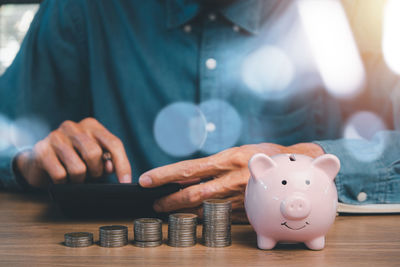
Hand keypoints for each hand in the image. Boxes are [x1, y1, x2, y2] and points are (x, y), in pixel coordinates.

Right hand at [15, 117, 131, 187]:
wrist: (39, 162)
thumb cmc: (73, 159)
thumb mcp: (94, 159)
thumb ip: (107, 161)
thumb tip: (110, 167)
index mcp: (91, 125)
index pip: (113, 144)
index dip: (122, 165)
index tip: (125, 182)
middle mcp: (73, 126)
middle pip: (94, 154)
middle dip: (96, 171)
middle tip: (90, 175)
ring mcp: (55, 136)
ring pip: (78, 167)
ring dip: (79, 179)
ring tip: (74, 177)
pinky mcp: (41, 150)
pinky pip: (60, 175)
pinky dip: (63, 183)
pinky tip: (61, 179)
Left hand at [139, 143, 323, 222]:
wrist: (296, 165)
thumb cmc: (263, 154)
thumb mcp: (238, 151)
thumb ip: (214, 164)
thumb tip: (188, 174)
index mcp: (229, 159)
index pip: (189, 169)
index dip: (165, 175)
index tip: (146, 180)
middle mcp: (233, 178)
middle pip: (193, 194)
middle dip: (169, 201)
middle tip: (154, 204)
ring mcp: (240, 197)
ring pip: (204, 209)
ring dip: (183, 211)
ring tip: (167, 211)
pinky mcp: (248, 210)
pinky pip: (220, 216)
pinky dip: (204, 217)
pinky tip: (193, 217)